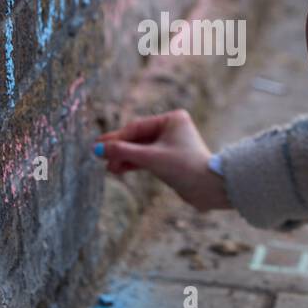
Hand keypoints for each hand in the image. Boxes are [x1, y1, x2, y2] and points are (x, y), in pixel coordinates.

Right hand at [94, 109, 231, 211]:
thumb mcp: (150, 158)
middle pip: (138, 137)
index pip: (137, 127)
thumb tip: (98, 149)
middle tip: (98, 155)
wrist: (209, 188)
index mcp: (172, 119)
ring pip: (142, 149)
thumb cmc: (184, 167)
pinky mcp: (171, 160)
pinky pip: (148, 158)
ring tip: (109, 168)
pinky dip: (135, 163)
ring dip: (125, 158)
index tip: (98, 145)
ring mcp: (172, 144)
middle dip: (120, 149)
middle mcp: (173, 129)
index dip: (116, 138)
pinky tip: (120, 169)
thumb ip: (123, 152)